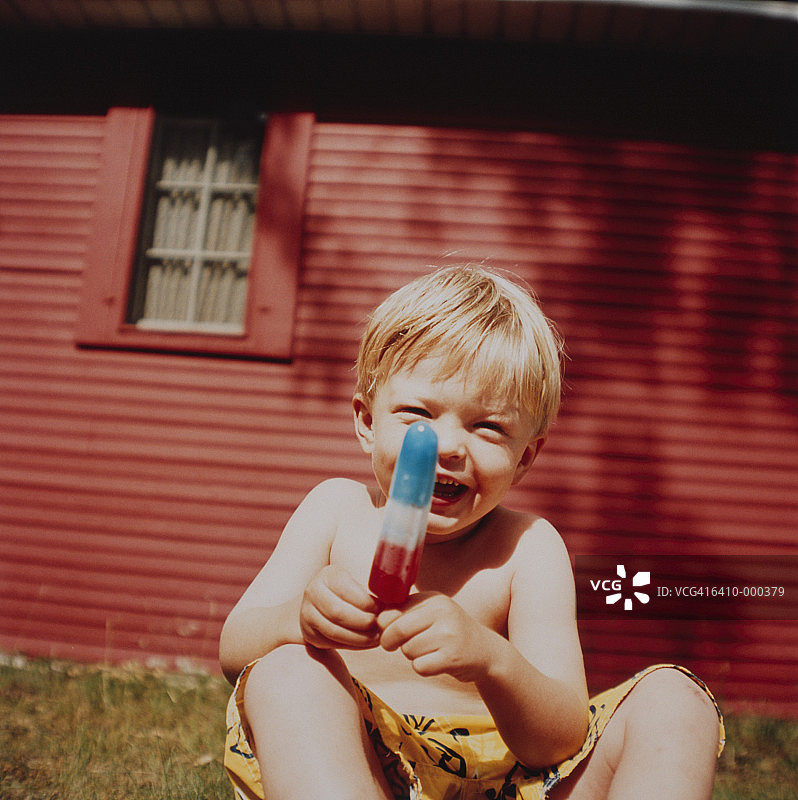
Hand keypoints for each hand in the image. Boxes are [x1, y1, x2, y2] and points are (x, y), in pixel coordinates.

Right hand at [300, 565, 380, 649]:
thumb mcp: (355, 583)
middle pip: (338, 612)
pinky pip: (331, 643)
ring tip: (376, 638)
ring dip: (359, 638)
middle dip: (363, 622)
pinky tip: (365, 643)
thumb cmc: (348, 592)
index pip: (345, 589)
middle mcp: (312, 592)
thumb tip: (392, 600)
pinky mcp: (308, 633)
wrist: (320, 604)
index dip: (365, 602)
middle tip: (380, 626)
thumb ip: (369, 590)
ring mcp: (306, 613)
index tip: (381, 609)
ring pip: (333, 631)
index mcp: (327, 575)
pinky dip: (351, 645)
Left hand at [377, 592, 496, 682]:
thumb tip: (377, 620)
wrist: (486, 652)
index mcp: (434, 599)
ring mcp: (449, 634)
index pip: (394, 610)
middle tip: (390, 646)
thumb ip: (405, 613)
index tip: (385, 630)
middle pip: (398, 629)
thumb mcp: (431, 614)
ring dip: (411, 655)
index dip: (383, 624)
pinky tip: (436, 662)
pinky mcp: (453, 657)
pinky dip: (422, 668)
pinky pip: (420, 666)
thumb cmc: (449, 632)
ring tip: (428, 651)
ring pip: (408, 650)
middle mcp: (443, 612)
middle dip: (389, 641)